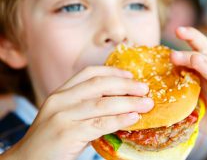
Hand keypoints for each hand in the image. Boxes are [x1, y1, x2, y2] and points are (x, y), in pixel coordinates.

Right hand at [2, 66, 153, 159]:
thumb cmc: (53, 140)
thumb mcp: (68, 117)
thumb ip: (89, 109)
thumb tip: (122, 104)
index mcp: (61, 93)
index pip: (89, 73)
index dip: (112, 71)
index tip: (131, 75)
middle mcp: (61, 100)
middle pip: (99, 85)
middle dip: (126, 85)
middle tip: (145, 89)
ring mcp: (62, 116)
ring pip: (102, 104)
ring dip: (129, 102)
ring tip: (147, 104)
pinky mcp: (67, 133)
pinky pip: (99, 124)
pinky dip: (119, 120)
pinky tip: (133, 118)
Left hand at [170, 27, 206, 151]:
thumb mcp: (193, 103)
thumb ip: (180, 93)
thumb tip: (152, 90)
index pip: (201, 50)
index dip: (192, 38)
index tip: (177, 30)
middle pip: (206, 59)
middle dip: (189, 55)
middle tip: (173, 55)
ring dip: (205, 66)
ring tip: (194, 60)